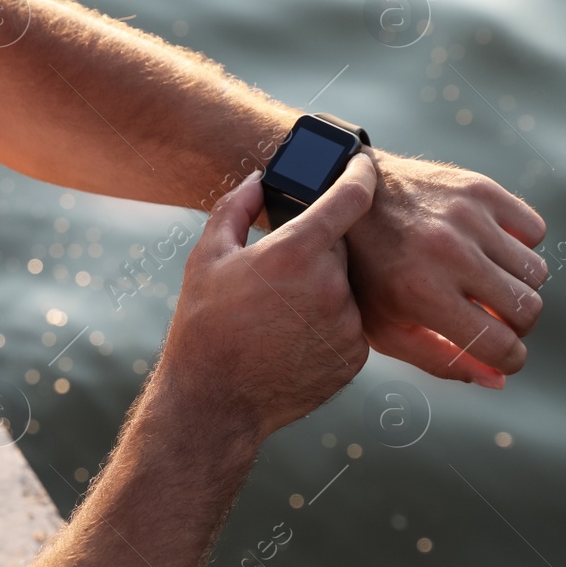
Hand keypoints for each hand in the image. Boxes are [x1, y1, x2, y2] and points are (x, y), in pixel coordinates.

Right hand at [158, 154, 377, 438]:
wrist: (214, 402)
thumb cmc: (204, 325)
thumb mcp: (207, 257)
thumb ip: (236, 207)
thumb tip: (260, 179)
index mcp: (296, 252)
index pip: (350, 197)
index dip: (359, 173)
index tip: (361, 164)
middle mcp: (331, 286)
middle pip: (341, 247)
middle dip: (316, 249)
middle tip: (278, 271)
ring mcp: (347, 325)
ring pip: (346, 286)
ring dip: (323, 288)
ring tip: (279, 313)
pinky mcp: (355, 356)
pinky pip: (351, 323)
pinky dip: (329, 322)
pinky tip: (292, 336)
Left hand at [344, 152, 547, 387]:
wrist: (351, 199)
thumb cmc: (365, 273)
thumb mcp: (386, 328)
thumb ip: (442, 360)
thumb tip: (499, 379)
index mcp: (423, 294)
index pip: (501, 345)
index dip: (509, 360)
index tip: (503, 356)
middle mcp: (449, 253)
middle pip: (528, 310)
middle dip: (516, 326)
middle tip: (492, 318)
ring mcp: (467, 217)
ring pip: (536, 272)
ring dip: (518, 286)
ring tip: (487, 283)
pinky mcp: (480, 189)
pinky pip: (534, 230)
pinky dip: (520, 245)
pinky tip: (489, 248)